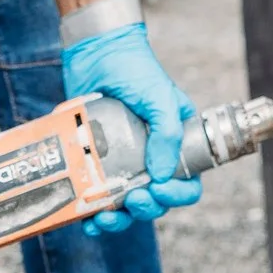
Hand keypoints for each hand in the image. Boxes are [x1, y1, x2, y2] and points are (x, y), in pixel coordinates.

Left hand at [62, 23, 200, 233]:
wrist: (95, 52)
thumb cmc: (135, 69)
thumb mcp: (160, 96)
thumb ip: (167, 133)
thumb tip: (161, 175)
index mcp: (176, 143)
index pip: (188, 182)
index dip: (177, 194)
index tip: (158, 188)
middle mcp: (151, 157)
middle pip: (156, 200)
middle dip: (146, 207)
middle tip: (132, 200)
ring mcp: (122, 161)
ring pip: (125, 205)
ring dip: (117, 219)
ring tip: (102, 219)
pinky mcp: (95, 162)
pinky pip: (97, 197)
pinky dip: (92, 213)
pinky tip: (85, 220)